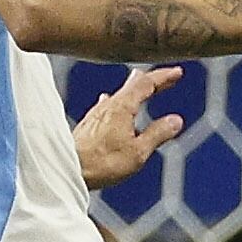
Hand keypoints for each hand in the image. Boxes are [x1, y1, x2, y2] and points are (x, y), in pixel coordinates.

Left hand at [70, 66, 185, 189]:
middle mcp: (107, 106)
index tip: (177, 72)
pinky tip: (111, 102)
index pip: (145, 84)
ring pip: (119, 94)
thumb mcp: (138, 151)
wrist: (65, 169)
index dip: (163, 77)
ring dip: (135, 89)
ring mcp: (95, 114)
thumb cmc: (100, 163)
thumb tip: (175, 121)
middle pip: (132, 86)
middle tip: (168, 77)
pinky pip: (107, 105)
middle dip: (152, 80)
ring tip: (143, 84)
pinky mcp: (88, 124)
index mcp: (122, 108)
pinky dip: (119, 101)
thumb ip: (157, 134)